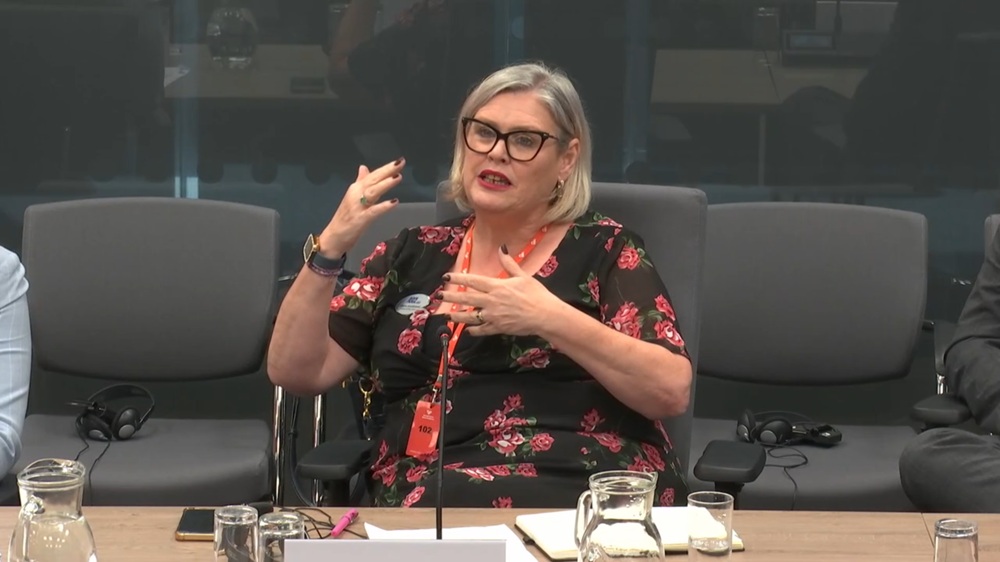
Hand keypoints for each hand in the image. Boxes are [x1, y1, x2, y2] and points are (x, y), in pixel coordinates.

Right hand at [317, 158, 404, 256]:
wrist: (333, 237)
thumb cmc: (345, 218)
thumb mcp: (353, 197)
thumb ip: (360, 182)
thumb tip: (364, 168)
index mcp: (356, 188)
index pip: (372, 175)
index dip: (386, 168)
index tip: (399, 161)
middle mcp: (356, 194)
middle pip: (373, 180)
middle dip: (387, 171)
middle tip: (400, 162)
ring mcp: (357, 206)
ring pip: (372, 192)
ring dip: (385, 184)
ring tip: (398, 177)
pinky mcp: (360, 219)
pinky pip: (373, 211)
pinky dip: (383, 206)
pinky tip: (394, 202)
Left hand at [439, 248, 564, 336]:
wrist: (544, 315)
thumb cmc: (536, 294)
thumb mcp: (523, 276)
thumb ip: (509, 263)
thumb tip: (501, 248)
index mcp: (496, 286)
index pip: (473, 281)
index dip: (458, 278)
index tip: (446, 277)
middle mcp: (491, 301)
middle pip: (467, 298)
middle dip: (451, 296)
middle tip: (439, 295)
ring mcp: (493, 316)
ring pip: (470, 316)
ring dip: (457, 315)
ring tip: (447, 315)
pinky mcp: (498, 328)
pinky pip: (482, 329)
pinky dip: (474, 330)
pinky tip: (467, 330)